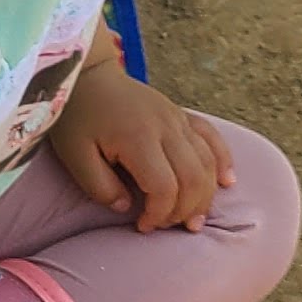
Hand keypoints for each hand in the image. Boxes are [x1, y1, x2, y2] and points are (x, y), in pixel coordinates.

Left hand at [49, 66, 227, 231]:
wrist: (87, 74)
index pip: (164, 187)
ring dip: (205, 195)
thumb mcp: (74, 156)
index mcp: (138, 137)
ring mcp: (177, 118)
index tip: (143, 226)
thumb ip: (100, 187)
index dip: (159, 214)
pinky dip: (223, 161)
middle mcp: (166, 127)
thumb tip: (128, 208)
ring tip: (193, 219)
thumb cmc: (77, 116)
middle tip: (167, 227)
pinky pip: (212, 138)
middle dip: (184, 211)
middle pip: (193, 178)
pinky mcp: (182, 114)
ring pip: (207, 162)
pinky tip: (227, 181)